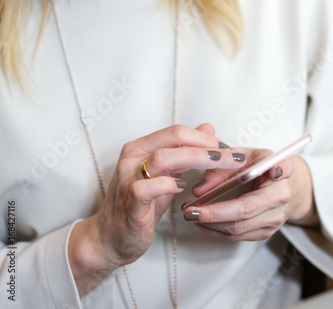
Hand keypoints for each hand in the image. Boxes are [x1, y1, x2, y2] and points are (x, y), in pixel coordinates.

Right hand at [68, 123, 246, 295]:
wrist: (110, 237)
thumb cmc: (139, 205)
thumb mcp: (165, 175)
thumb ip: (184, 151)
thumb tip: (208, 129)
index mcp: (140, 147)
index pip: (176, 131)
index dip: (204, 137)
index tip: (225, 147)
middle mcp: (132, 157)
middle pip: (173, 138)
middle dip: (207, 145)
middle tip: (231, 156)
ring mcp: (128, 178)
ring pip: (163, 157)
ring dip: (195, 158)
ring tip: (217, 166)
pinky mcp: (129, 202)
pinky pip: (147, 187)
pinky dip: (167, 184)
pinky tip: (182, 187)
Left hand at [183, 147, 318, 241]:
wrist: (281, 186)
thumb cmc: (259, 166)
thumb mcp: (243, 156)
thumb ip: (221, 168)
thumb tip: (199, 189)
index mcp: (279, 174)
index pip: (279, 172)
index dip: (278, 170)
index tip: (274, 171)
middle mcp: (280, 199)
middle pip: (245, 211)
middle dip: (213, 213)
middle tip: (189, 210)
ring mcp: (274, 220)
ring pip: (238, 229)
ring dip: (210, 224)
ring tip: (190, 214)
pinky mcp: (264, 232)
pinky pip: (237, 236)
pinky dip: (216, 229)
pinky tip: (202, 221)